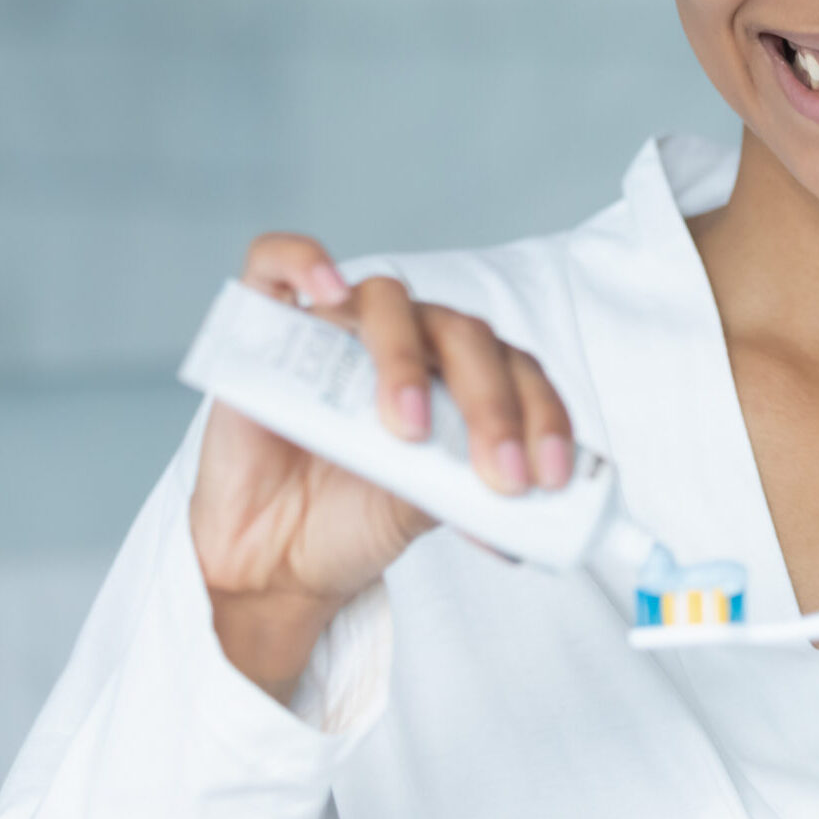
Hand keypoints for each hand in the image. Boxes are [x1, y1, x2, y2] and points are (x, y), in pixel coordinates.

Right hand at [190, 233, 572, 702]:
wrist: (271, 557)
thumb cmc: (355, 520)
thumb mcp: (428, 509)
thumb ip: (474, 488)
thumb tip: (536, 504)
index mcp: (460, 375)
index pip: (517, 368)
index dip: (543, 415)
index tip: (551, 476)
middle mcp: (407, 341)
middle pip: (463, 335)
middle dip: (492, 405)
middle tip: (500, 475)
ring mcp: (337, 330)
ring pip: (387, 301)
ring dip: (404, 360)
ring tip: (409, 432)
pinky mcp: (267, 328)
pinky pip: (276, 264)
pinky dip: (304, 261)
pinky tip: (329, 291)